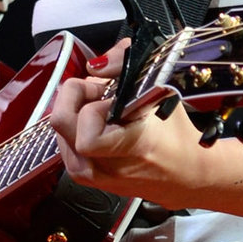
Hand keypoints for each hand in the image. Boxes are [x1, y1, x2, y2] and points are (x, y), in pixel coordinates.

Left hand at [47, 39, 209, 207]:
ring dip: (75, 111)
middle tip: (99, 93)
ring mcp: (90, 175)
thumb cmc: (176, 136)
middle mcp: (105, 166)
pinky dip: (76, 125)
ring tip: (103, 109)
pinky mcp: (82, 177)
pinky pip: (63, 141)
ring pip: (58, 129)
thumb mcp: (162, 91)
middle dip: (76, 97)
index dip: (92, 99)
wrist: (184, 176)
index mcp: (130, 147)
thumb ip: (127, 64)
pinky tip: (99, 124)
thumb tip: (98, 64)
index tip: (110, 92)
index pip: (87, 125)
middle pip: (61, 121)